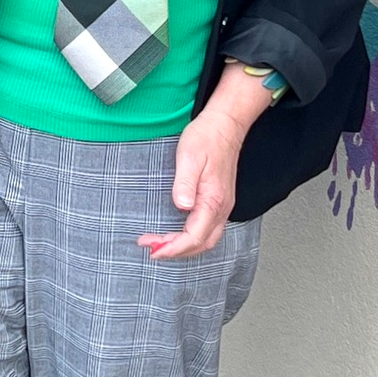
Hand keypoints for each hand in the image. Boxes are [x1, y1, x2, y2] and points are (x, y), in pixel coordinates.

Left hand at [141, 79, 265, 261]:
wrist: (225, 124)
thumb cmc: (207, 138)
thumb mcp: (189, 157)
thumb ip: (185, 184)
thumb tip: (181, 206)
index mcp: (213, 200)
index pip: (194, 237)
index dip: (173, 248)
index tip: (154, 250)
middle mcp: (221, 207)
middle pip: (201, 244)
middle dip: (176, 251)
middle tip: (152, 248)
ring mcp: (222, 205)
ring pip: (206, 238)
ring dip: (184, 246)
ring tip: (161, 243)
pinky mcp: (219, 200)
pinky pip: (208, 228)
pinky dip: (191, 236)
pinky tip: (177, 232)